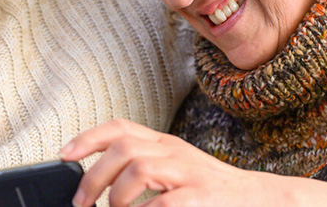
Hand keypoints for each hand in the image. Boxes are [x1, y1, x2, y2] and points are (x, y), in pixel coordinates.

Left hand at [60, 118, 326, 206]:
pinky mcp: (203, 196)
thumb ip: (144, 166)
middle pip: (123, 147)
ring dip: (115, 194)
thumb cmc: (211, 189)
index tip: (64, 156)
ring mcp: (190, 172)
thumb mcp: (176, 168)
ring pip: (139, 167)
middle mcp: (175, 151)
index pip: (120, 127)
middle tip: (80, 202)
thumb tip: (98, 179)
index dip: (88, 137)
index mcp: (165, 142)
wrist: (262, 199)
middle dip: (93, 175)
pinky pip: (165, 201)